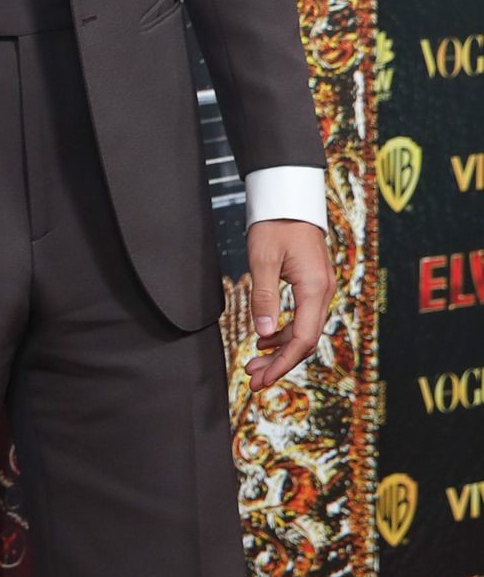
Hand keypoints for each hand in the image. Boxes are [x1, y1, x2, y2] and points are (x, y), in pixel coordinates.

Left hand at [244, 220, 335, 392]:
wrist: (289, 197)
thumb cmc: (275, 223)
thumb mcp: (263, 260)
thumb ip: (264, 298)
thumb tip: (263, 334)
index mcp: (315, 288)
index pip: (302, 339)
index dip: (282, 363)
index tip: (262, 379)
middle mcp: (323, 292)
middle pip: (304, 340)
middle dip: (279, 362)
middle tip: (254, 379)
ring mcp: (320, 288)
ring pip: (302, 330)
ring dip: (279, 349)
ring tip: (254, 362)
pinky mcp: (312, 284)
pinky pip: (301, 317)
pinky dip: (282, 332)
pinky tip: (264, 339)